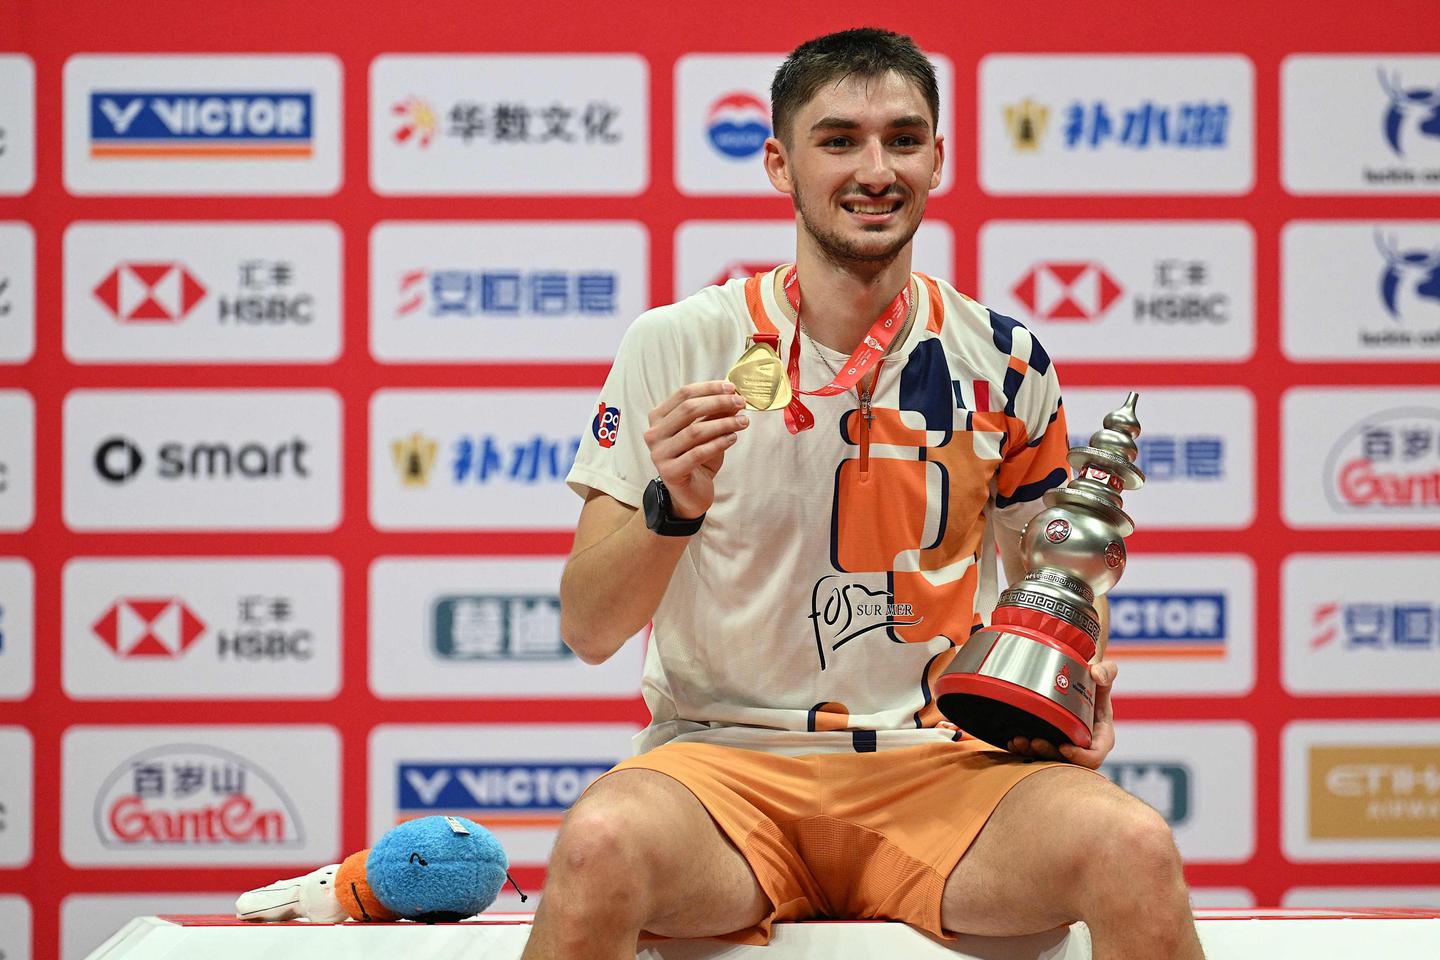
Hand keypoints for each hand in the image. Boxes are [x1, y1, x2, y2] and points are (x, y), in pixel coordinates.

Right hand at [644, 381, 749, 519]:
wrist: (690, 494)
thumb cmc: (697, 459)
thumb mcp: (707, 431)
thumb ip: (714, 413)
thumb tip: (732, 396)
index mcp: (658, 417)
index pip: (683, 394)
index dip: (709, 388)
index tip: (733, 388)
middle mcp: (654, 434)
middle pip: (688, 409)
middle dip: (718, 403)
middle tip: (740, 404)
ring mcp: (659, 454)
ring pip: (695, 431)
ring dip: (723, 423)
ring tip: (743, 422)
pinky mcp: (670, 472)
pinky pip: (698, 453)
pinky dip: (718, 443)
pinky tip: (733, 438)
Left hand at [1006, 660, 1116, 768]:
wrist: (1077, 681)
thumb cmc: (1093, 682)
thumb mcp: (1103, 675)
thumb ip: (1107, 672)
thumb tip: (1098, 675)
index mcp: (1099, 736)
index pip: (1093, 756)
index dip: (1079, 756)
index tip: (1064, 746)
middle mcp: (1081, 745)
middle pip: (1066, 760)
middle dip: (1049, 753)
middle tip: (1034, 741)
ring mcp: (1064, 746)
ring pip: (1047, 758)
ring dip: (1031, 753)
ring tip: (1018, 741)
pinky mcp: (1048, 742)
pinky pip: (1034, 752)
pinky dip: (1022, 750)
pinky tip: (1011, 742)